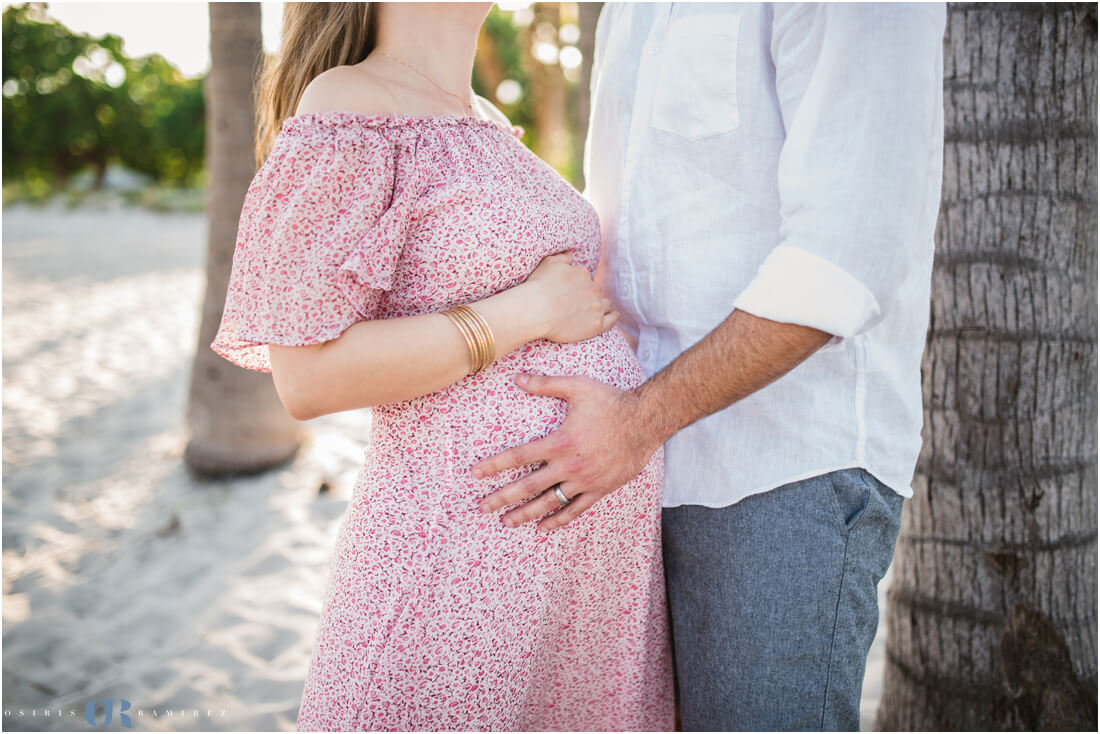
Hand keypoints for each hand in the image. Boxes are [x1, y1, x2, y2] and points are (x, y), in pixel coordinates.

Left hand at [471, 373, 661, 530]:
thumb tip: (517, 378)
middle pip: (528, 486)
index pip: (519, 456)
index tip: (475, 474)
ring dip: (526, 514)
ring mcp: (585, 480)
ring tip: (507, 522)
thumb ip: (545, 385)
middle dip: (502, 498)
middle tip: (482, 507)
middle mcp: (570, 465)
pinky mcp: (600, 489)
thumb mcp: (577, 387)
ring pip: (549, 503)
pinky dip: (558, 520)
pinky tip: (542, 528)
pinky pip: (575, 509)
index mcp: (560, 442)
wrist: (646, 421)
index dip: (495, 465)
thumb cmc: (610, 401)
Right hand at [522, 252, 618, 342]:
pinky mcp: (597, 324)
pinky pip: (611, 320)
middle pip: (596, 291)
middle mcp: (593, 289)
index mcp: (583, 274)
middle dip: (591, 294)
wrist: (536, 310)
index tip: (573, 291)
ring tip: (599, 309)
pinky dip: (613, 317)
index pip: (585, 278)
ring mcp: (596, 307)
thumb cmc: (539, 286)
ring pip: (605, 304)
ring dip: (603, 305)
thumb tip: (571, 254)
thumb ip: (563, 257)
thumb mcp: (549, 262)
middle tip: (582, 301)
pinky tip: (614, 316)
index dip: (579, 285)